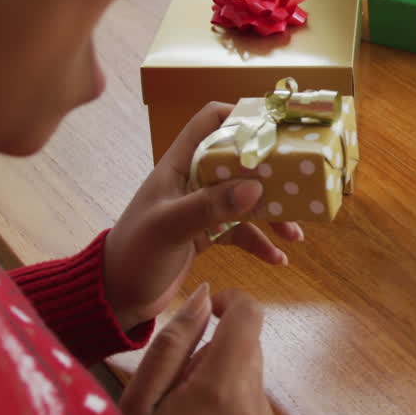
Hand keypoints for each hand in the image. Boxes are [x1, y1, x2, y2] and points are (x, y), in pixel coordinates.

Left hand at [105, 102, 304, 330]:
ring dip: (273, 212)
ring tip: (295, 232)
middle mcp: (193, 180)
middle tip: (301, 181)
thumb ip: (210, 206)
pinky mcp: (207, 234)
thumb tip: (256, 187)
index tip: (276, 128)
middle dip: (271, 171)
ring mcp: (202, 207)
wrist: (114, 298)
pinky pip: (242, 231)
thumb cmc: (134, 254)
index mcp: (179, 164)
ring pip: (246, 198)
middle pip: (240, 160)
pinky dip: (261, 242)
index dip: (242, 116)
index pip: (211, 121)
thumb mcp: (170, 228)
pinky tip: (278, 258)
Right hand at [120, 286, 279, 414]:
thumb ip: (171, 344)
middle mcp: (254, 401)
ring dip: (218, 379)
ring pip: (247, 374)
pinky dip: (226, 406)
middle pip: (246, 344)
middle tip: (175, 386)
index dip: (229, 301)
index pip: (250, 314)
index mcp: (224, 385)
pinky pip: (250, 403)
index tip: (205, 313)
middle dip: (212, 350)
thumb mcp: (140, 403)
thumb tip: (203, 296)